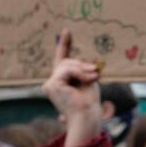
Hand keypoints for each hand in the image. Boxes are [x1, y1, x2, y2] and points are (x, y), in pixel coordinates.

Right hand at [41, 29, 103, 146]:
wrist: (86, 115)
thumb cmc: (89, 101)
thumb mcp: (87, 80)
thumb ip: (82, 69)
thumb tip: (87, 63)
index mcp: (61, 81)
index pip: (61, 59)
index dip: (64, 45)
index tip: (66, 31)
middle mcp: (52, 83)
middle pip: (66, 61)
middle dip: (82, 65)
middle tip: (96, 73)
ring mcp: (50, 84)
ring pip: (67, 65)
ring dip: (82, 70)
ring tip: (93, 78)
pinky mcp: (51, 85)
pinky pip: (67, 70)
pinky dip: (79, 73)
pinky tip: (87, 80)